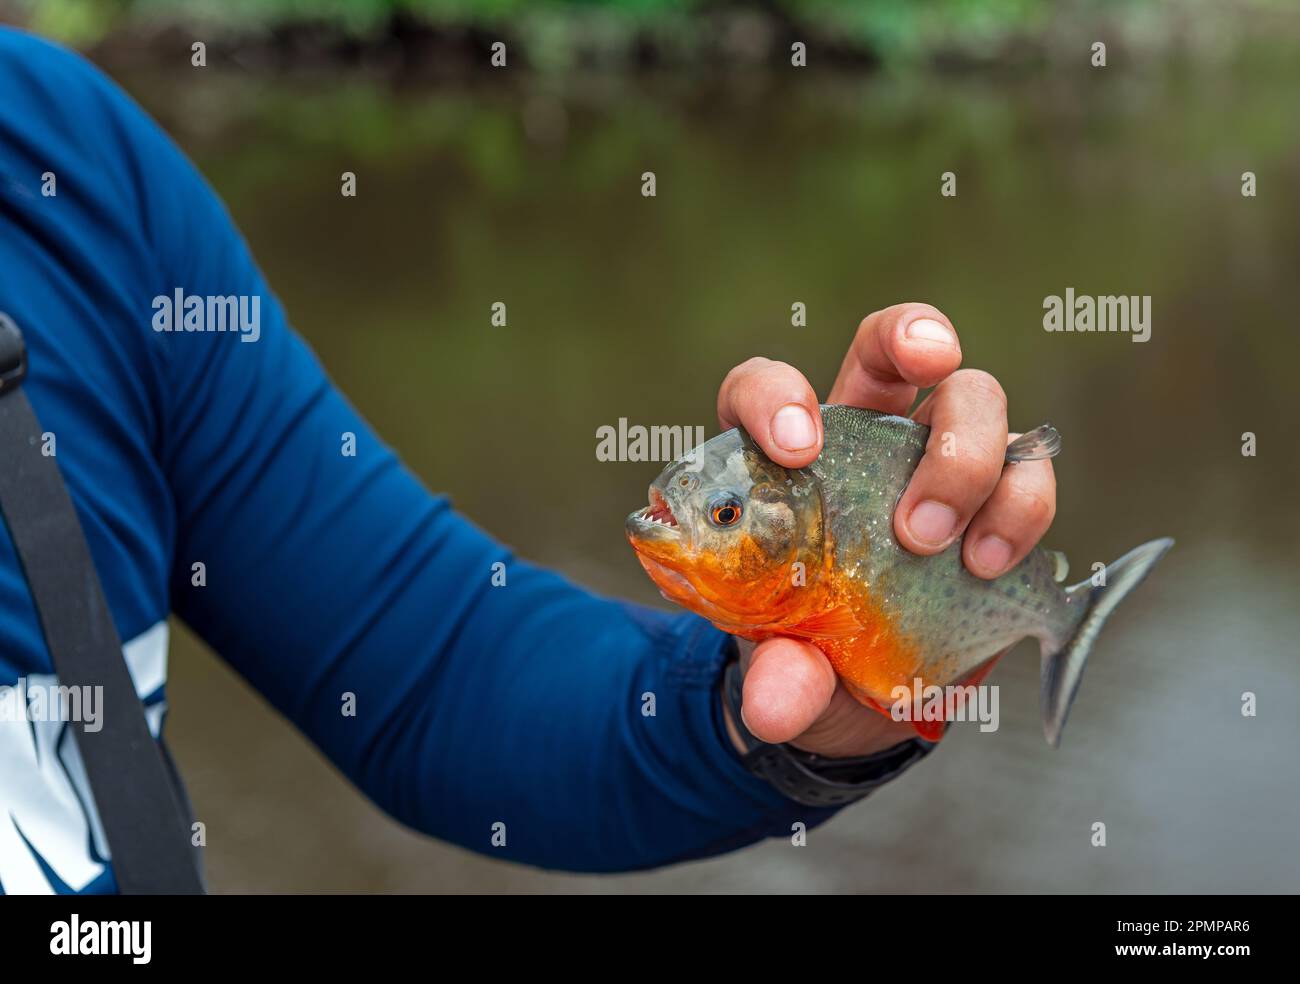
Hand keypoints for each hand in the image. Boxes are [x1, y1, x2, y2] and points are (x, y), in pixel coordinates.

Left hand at [715, 303, 1055, 756]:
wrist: (865, 696)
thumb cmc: (804, 651)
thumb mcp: (781, 668)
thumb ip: (777, 677)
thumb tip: (776, 703)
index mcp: (784, 461)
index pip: (764, 387)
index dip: (776, 396)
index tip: (795, 448)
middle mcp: (861, 440)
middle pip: (891, 346)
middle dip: (913, 346)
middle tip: (914, 408)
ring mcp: (935, 461)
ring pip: (975, 395)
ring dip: (968, 456)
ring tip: (937, 545)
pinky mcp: (995, 503)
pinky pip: (1029, 471)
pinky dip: (1022, 506)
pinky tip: (989, 562)